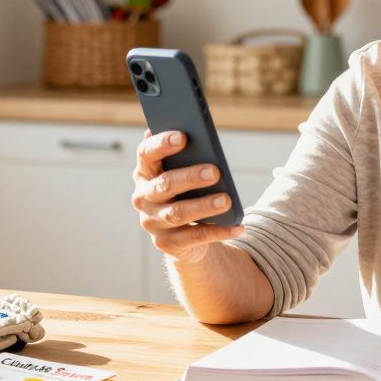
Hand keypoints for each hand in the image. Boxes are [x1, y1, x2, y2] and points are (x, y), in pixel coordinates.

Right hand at [133, 129, 243, 265]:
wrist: (181, 235)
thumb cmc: (185, 193)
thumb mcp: (183, 174)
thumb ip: (186, 157)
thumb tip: (200, 138)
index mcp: (145, 173)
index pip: (146, 154)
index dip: (161, 144)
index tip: (183, 136)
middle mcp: (143, 197)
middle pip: (165, 184)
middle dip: (190, 177)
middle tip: (214, 171)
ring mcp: (153, 222)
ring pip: (178, 213)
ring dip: (203, 206)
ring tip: (226, 200)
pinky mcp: (167, 243)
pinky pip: (195, 236)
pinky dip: (218, 231)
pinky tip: (237, 226)